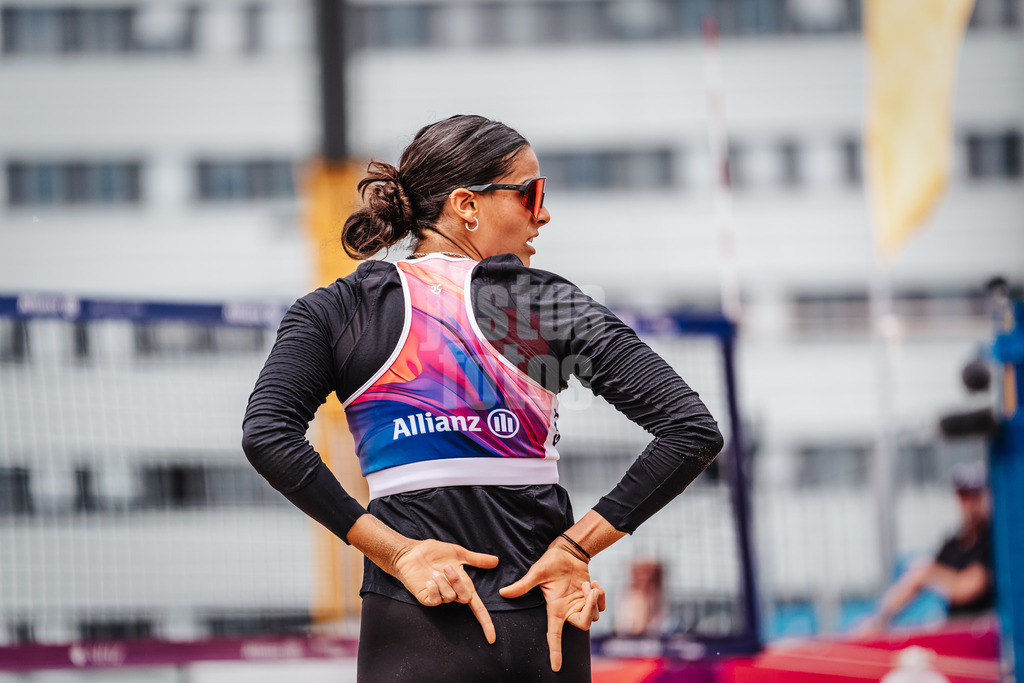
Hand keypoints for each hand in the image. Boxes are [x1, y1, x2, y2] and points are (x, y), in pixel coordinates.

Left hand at [391, 538, 499, 643]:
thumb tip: (496, 561)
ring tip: (434, 571)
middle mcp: (453, 594)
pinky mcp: (427, 599)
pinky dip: (434, 588)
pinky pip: (436, 600)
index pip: (478, 608)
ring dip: (443, 581)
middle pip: (466, 598)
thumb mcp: (458, 553)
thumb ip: (477, 559)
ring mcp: (440, 597)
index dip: (485, 623)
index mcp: (463, 585)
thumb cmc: (434, 553)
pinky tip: (428, 580)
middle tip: (447, 567)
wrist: (412, 552)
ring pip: (450, 597)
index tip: (492, 639)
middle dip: (458, 582)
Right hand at [498, 540, 605, 671]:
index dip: (555, 651)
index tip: (555, 667)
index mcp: (555, 609)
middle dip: (589, 609)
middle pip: (583, 625)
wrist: (567, 552)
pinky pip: (601, 606)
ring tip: (587, 583)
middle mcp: (568, 610)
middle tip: (589, 591)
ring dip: (594, 598)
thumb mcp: (536, 573)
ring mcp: (580, 605)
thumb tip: (503, 593)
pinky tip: (594, 584)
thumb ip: (522, 586)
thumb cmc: (550, 562)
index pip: (554, 635)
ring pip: (595, 615)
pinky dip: (601, 595)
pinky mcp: (590, 598)